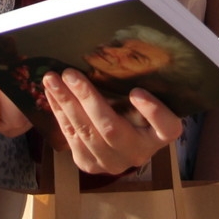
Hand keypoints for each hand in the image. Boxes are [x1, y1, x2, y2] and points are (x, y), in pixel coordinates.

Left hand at [41, 69, 182, 174]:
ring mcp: (113, 163)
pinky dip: (60, 113)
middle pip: (112, 129)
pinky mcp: (90, 165)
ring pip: (86, 133)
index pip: (167, 128)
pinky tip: (52, 94)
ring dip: (66, 103)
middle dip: (88, 99)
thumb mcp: (144, 100)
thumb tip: (111, 53)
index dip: (153, 112)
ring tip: (52, 80)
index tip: (136, 91)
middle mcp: (139, 153)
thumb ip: (134, 87)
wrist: (121, 143)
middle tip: (70, 74)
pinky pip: (72, 138)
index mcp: (160, 135)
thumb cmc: (136, 110)